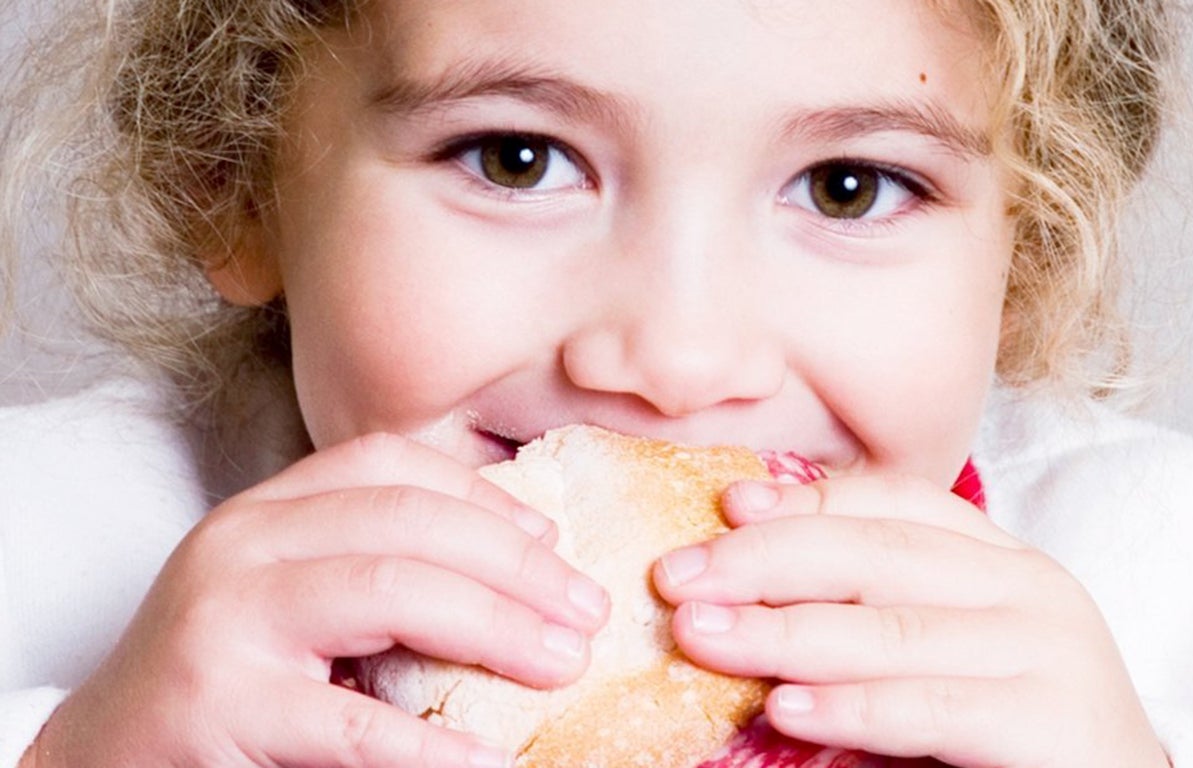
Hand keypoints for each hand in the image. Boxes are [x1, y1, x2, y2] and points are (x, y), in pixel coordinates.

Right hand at [22, 433, 608, 767]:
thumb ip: (376, 562)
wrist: (105, 752)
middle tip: (584, 611)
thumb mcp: (290, 591)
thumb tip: (526, 559)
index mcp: (265, 510)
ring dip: (497, 626)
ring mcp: (226, 619)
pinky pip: (350, 724)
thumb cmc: (223, 672)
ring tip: (564, 662)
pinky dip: (431, 745)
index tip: (552, 539)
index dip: (485, 496)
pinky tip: (489, 757)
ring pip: (390, 591)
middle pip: (406, 522)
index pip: (388, 465)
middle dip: (514, 564)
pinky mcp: (221, 706)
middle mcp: (242, 543)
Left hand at [654, 475, 1169, 767]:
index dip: (805, 501)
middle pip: (876, 553)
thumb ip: (862, 612)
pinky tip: (783, 708)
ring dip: (782, 633)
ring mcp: (1045, 647)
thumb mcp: (930, 649)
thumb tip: (736, 590)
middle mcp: (1026, 584)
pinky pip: (929, 706)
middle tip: (679, 578)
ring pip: (890, 628)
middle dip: (765, 562)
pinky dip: (849, 707)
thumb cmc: (1001, 724)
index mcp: (996, 556)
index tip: (725, 508)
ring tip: (702, 637)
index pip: (893, 502)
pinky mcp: (1052, 719)